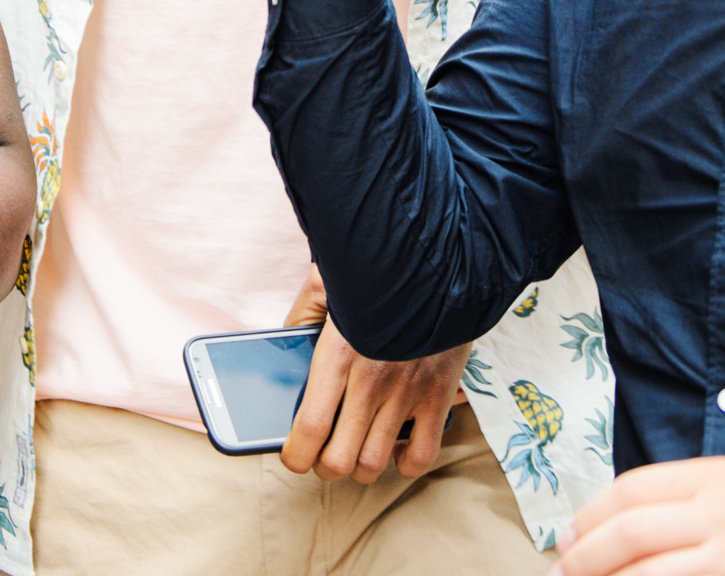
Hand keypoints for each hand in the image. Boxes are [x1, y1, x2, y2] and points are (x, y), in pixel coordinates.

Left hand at [279, 265, 471, 483]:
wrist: (440, 257)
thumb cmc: (375, 268)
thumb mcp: (324, 282)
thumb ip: (299, 316)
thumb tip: (283, 345)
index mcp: (337, 355)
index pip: (308, 430)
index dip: (295, 456)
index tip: (292, 454)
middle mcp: (371, 382)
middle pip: (339, 460)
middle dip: (323, 465)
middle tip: (323, 452)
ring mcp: (407, 393)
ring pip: (374, 463)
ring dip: (359, 467)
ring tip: (354, 451)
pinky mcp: (438, 395)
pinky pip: (422, 455)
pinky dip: (404, 464)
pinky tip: (394, 449)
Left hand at [550, 457, 724, 575]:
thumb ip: (682, 498)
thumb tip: (615, 523)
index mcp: (715, 478)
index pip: (632, 490)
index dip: (590, 516)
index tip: (568, 537)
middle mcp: (721, 513)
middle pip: (631, 532)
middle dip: (587, 556)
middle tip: (564, 570)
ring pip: (648, 573)